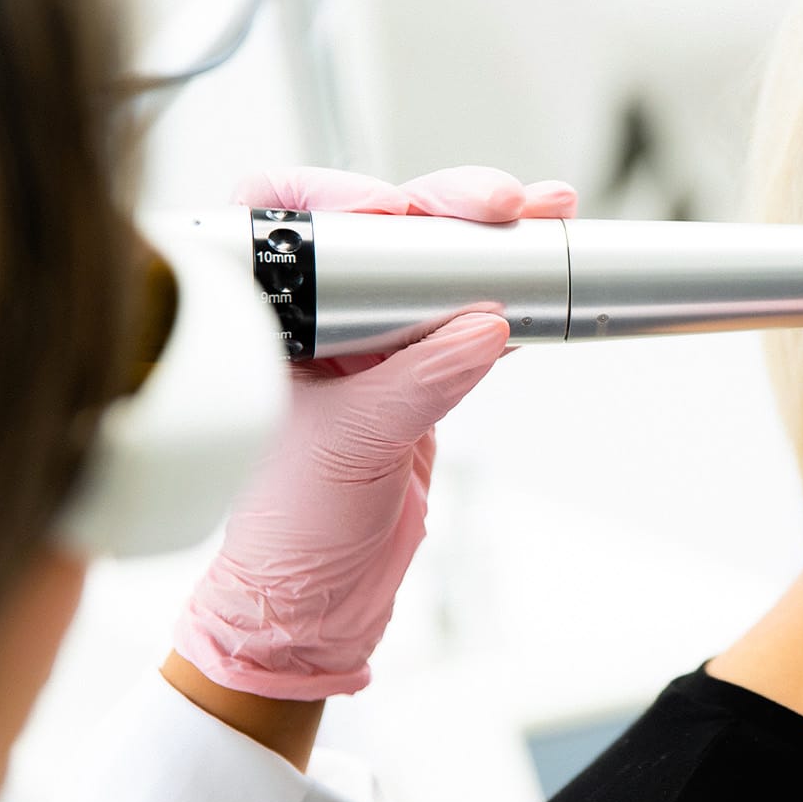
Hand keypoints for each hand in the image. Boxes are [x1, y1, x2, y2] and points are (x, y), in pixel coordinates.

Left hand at [171, 165, 576, 698]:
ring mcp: (365, 344)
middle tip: (493, 206)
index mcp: (261, 320)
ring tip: (537, 213)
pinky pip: (462, 313)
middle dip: (440, 205)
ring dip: (486, 235)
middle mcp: (308, 319)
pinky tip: (540, 260)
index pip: (282, 215)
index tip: (394, 212)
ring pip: (427, 262)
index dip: (338, 194)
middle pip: (375, 226)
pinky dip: (505, 288)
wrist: (317, 607)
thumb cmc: (290, 538)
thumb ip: (418, 382)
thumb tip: (483, 326)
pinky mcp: (413, 374)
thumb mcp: (353, 449)